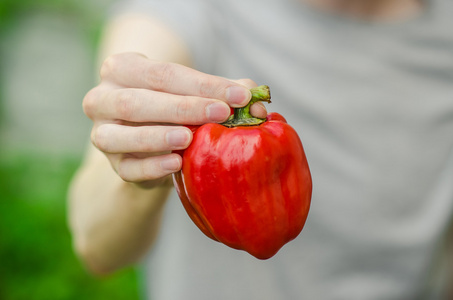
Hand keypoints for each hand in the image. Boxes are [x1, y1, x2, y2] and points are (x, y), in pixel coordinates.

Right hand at [83, 52, 265, 187]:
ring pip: (120, 135)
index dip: (204, 84)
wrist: (150, 145)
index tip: (239, 95)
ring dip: (157, 136)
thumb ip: (221, 92)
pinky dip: (151, 167)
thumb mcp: (192, 96)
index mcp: (122, 70)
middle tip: (222, 114)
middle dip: (183, 107)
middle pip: (138, 101)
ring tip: (189, 138)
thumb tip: (255, 98)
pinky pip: (127, 168)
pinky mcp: (111, 164)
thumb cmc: (174, 111)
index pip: (164, 74)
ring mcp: (102, 133)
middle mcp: (102, 98)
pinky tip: (175, 164)